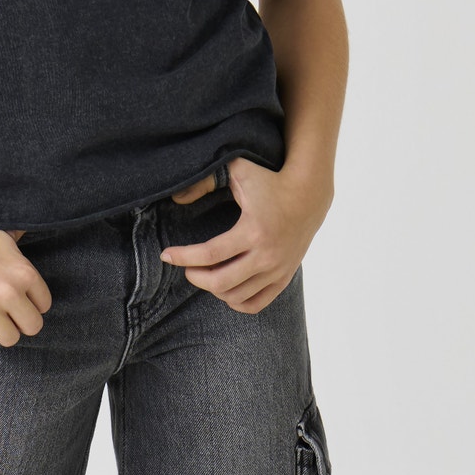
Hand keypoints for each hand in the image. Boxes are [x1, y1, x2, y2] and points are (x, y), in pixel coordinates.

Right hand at [0, 224, 50, 356]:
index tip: (18, 299)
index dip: (31, 303)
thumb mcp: (4, 234)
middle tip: (6, 313)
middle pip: (32, 327)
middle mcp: (9, 293)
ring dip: (0, 332)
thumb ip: (24, 242)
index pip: (44, 305)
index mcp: (24, 273)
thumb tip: (47, 225)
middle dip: (20, 321)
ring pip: (10, 339)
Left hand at [160, 157, 332, 312]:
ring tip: (205, 273)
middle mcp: (266, 255)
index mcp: (253, 230)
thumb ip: (206, 179)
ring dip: (214, 289)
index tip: (166, 255)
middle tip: (186, 267)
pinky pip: (256, 304)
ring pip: (236, 296)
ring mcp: (277, 269)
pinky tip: (225, 288)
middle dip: (196, 276)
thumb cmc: (269, 180)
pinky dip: (236, 301)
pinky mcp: (284, 277)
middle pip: (221, 282)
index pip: (210, 254)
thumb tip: (176, 198)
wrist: (309, 195)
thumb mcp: (238, 170)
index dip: (183, 257)